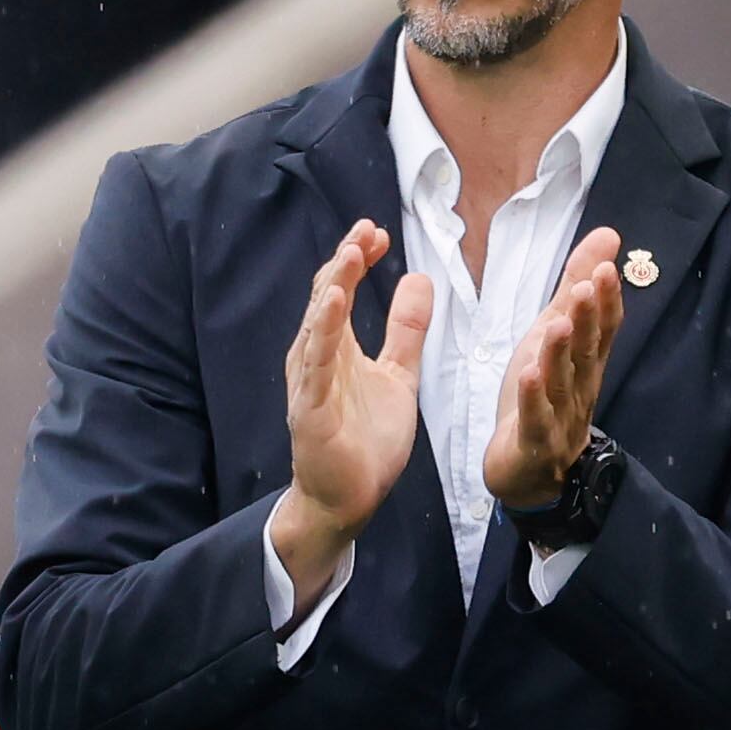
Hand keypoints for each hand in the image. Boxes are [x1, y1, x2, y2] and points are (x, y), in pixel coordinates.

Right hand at [271, 222, 430, 607]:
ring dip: (333, 287)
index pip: (341, 290)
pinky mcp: (312, 408)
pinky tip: (332, 302)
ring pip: (318, 324)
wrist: (350, 498)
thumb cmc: (365, 440)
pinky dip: (322, 331)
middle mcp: (316, 357)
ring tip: (349, 254)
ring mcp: (310, 382)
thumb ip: (405, 331)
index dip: (357, 259)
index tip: (378, 233)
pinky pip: (316, 364)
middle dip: (345, 262)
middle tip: (366, 231)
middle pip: (326, 297)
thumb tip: (419, 279)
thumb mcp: (399, 375)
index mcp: (336, 347)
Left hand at [484, 229, 624, 508]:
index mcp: (585, 363)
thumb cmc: (545, 396)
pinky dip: (533, 398)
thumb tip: (608, 235)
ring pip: (562, 382)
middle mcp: (579, 388)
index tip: (608, 268)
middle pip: (586, 351)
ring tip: (558, 321)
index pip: (603, 330)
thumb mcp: (556, 335)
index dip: (606, 300)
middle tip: (590, 284)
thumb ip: (577, 287)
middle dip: (589, 317)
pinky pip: (535, 419)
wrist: (530, 473)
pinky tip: (530, 375)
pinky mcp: (533, 443)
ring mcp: (559, 418)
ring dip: (561, 352)